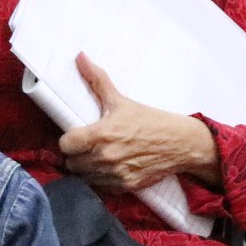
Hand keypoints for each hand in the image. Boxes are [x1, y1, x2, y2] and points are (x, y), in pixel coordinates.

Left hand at [58, 54, 219, 191]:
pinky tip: (106, 170)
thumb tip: (79, 57)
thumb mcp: (121, 100)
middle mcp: (106, 156)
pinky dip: (100, 181)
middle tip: (85, 148)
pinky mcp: (126, 186)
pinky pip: (100, 188)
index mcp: (101, 134)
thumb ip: (97, 80)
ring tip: (94, 158)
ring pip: (84, 177)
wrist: (180, 143)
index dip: (67, 141)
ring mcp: (115, 173)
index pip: (65, 145)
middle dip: (75, 156)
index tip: (74, 137)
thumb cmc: (149, 121)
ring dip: (86, 170)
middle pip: (72, 163)